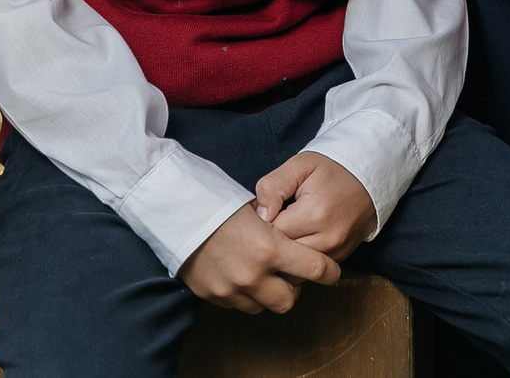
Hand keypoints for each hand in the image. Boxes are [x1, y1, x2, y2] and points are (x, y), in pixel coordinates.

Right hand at [177, 200, 341, 313]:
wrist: (177, 213)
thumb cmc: (219, 204)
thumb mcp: (257, 209)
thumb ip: (281, 230)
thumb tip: (299, 243)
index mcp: (270, 248)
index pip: (316, 269)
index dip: (330, 272)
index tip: (332, 272)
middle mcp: (254, 275)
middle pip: (290, 299)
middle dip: (293, 287)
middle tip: (289, 272)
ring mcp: (232, 289)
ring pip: (264, 306)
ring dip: (268, 293)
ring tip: (262, 273)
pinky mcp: (214, 296)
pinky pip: (240, 304)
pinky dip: (245, 294)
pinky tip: (239, 273)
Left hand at [255, 151, 377, 262]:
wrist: (368, 179)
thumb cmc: (331, 170)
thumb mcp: (300, 165)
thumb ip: (273, 186)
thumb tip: (260, 215)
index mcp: (315, 213)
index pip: (271, 234)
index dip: (260, 225)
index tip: (262, 214)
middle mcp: (328, 238)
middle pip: (282, 256)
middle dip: (270, 244)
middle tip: (271, 224)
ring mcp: (336, 252)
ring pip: (294, 270)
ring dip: (284, 256)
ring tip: (283, 233)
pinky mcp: (339, 259)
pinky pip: (309, 273)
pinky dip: (298, 262)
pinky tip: (298, 241)